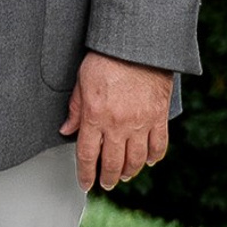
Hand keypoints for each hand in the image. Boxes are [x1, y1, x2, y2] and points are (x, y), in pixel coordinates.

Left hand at [63, 52, 172, 194]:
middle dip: (108, 178)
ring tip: (125, 176)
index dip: (86, 174)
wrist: (137, 43)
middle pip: (112, 163)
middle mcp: (118, 124)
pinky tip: (148, 160)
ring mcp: (141, 122)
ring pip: (136, 160)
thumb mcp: (82, 81)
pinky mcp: (159, 116)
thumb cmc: (107, 57)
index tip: (85, 182)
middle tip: (106, 183)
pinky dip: (153, 157)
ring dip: (129, 172)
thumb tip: (67, 130)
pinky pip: (159, 145)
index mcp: (95, 116)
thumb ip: (75, 109)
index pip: (88, 156)